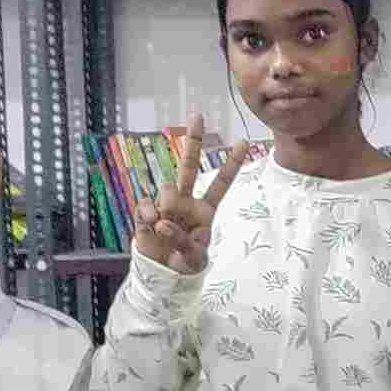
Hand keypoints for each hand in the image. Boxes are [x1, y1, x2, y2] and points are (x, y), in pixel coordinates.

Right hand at [132, 117, 252, 273]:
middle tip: (197, 116)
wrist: (161, 273)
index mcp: (205, 210)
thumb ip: (186, 242)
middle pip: (189, 166)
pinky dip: (149, 213)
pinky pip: (146, 202)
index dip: (231, 164)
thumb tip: (164, 223)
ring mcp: (165, 204)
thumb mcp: (195, 258)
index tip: (244, 142)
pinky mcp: (146, 210)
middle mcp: (186, 201)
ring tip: (166, 229)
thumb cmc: (184, 263)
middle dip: (193, 142)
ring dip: (168, 206)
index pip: (221, 183)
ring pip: (168, 187)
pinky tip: (152, 225)